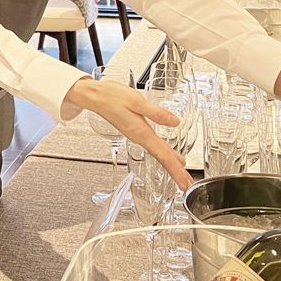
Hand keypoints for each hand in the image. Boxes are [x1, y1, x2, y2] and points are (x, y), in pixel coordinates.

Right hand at [65, 77, 192, 190]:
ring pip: (157, 152)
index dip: (176, 170)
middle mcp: (138, 137)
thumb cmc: (111, 97)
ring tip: (181, 172)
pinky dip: (162, 153)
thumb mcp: (136, 101)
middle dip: (175, 172)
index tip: (185, 182)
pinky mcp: (134, 130)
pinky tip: (167, 154)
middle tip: (187, 184)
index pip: (162, 155)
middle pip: (160, 158)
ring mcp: (135, 135)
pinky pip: (152, 146)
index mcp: (140, 132)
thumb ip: (156, 113)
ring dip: (170, 164)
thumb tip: (174, 122)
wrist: (93, 96)